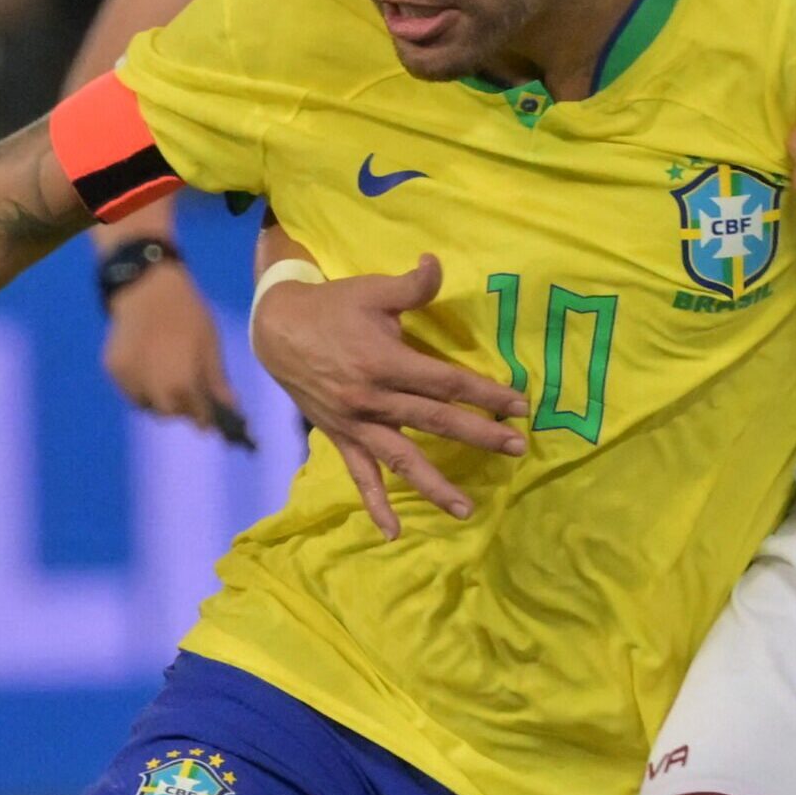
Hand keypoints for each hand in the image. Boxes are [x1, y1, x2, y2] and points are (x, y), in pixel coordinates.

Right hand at [102, 263, 250, 445]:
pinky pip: (128, 387)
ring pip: (144, 403)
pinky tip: (148, 365)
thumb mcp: (210, 345)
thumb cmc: (187, 314)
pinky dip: (139, 384)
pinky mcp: (113, 368)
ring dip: (157, 398)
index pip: (196, 416)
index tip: (210, 421)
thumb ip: (217, 381)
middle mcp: (152, 386)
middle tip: (188, 396)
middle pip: (167, 414)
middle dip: (180, 408)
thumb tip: (232, 408)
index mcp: (181, 382)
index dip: (205, 419)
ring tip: (167, 376)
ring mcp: (128, 378)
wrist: (147, 285)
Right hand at [249, 254, 528, 539]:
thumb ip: (411, 286)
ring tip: (467, 509)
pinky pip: (360, 475)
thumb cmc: (331, 307)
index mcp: (386, 363)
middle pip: (436, 421)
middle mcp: (374, 399)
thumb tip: (437, 263)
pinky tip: (394, 531)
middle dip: (479, 435)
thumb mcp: (371, 290)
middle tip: (517, 449)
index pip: (447, 383)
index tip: (519, 406)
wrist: (276, 329)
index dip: (485, 394)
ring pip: (402, 459)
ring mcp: (357, 423)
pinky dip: (376, 504)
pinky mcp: (341, 436)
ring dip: (435, 484)